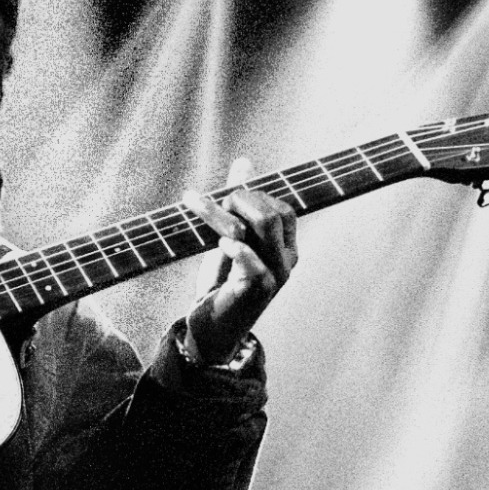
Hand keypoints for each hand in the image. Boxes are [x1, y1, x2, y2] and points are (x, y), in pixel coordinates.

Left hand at [181, 157, 298, 364]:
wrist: (211, 327)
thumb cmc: (221, 281)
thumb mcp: (229, 237)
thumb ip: (237, 203)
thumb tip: (244, 162)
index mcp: (285, 246)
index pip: (281, 207)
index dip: (252, 196)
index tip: (222, 199)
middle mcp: (287, 260)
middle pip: (272, 212)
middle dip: (238, 200)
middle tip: (207, 204)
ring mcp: (276, 276)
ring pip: (261, 227)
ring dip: (224, 214)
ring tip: (201, 214)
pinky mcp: (258, 291)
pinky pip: (252, 258)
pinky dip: (234, 246)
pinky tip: (220, 246)